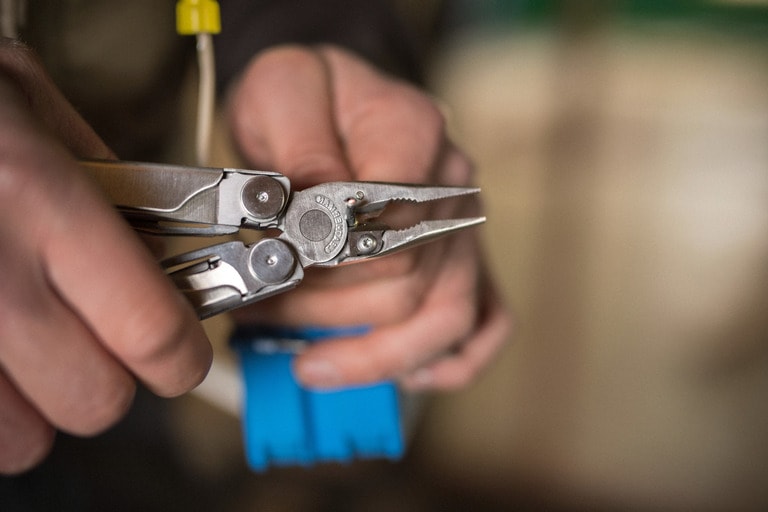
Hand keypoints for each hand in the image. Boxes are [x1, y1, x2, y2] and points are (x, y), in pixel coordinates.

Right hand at [0, 40, 211, 473]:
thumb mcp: (22, 96)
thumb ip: (105, 177)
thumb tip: (159, 248)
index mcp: (38, 197)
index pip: (152, 329)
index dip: (182, 356)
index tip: (182, 354)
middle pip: (96, 400)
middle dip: (110, 377)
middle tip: (93, 339)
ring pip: (24, 439)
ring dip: (39, 404)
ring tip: (26, 346)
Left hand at [227, 45, 510, 390]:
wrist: (330, 102)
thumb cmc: (307, 99)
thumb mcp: (283, 91)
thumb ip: (300, 142)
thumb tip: (318, 211)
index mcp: (413, 132)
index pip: (389, 220)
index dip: (328, 258)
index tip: (276, 265)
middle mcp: (451, 186)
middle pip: (404, 282)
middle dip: (322, 311)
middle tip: (263, 309)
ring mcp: (462, 230)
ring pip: (443, 320)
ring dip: (369, 355)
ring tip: (310, 364)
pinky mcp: (464, 263)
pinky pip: (481, 328)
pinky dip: (444, 364)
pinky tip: (397, 374)